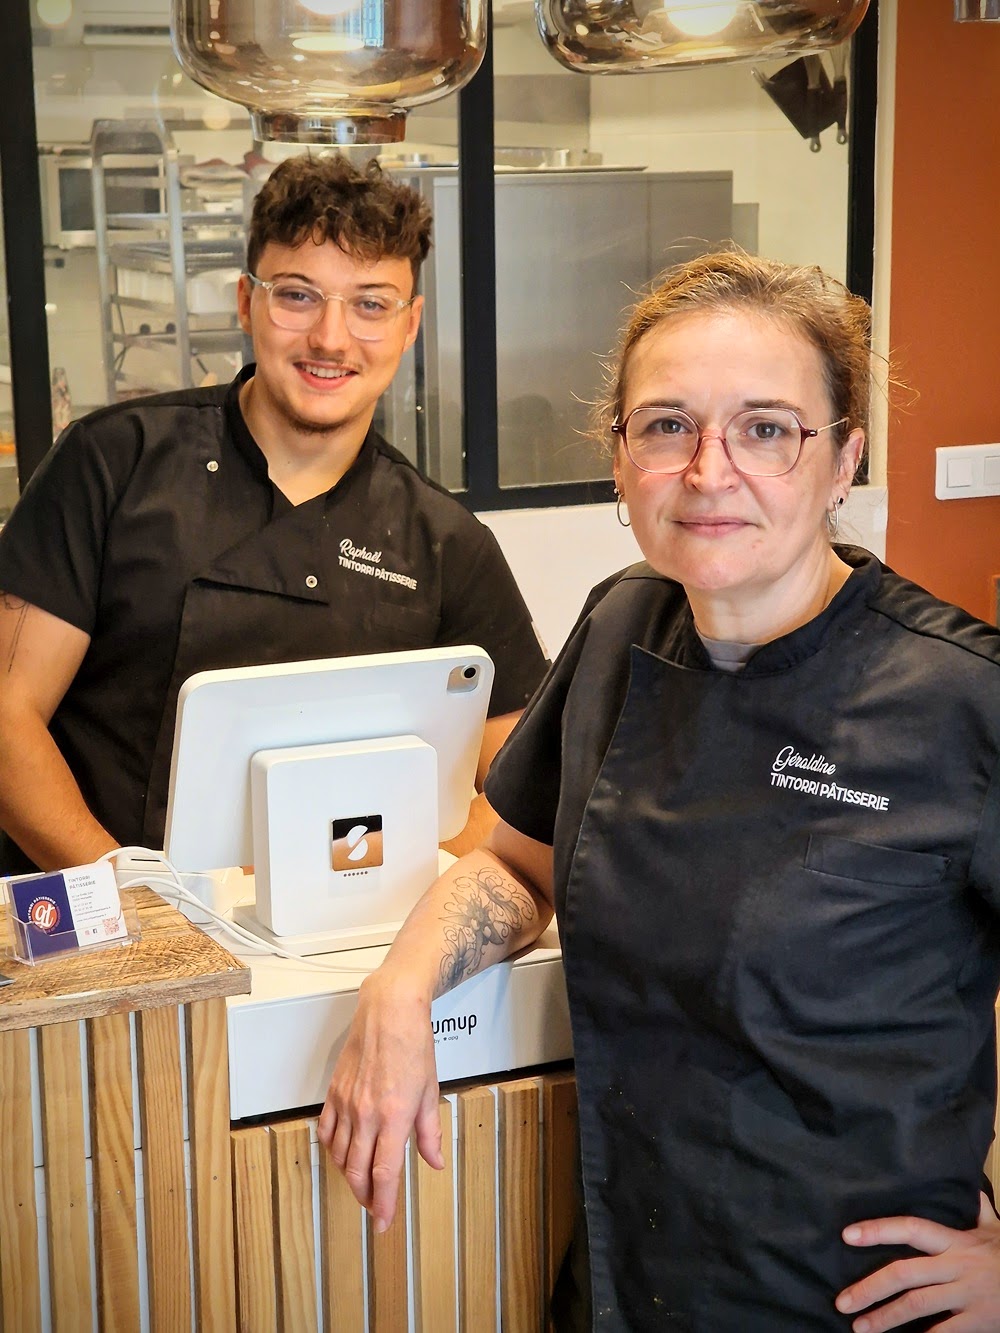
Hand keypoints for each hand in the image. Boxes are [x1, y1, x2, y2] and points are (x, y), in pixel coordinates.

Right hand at [317, 968, 443, 1232]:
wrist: (389, 1010)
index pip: (384, 1172)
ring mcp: (347, 1104)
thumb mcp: (430, 1089)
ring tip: (362, 1183)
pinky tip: (342, 1154)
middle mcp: (367, 1114)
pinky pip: (327, 1132)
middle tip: (376, 1206)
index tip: (384, 1222)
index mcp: (394, 1116)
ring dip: (350, 1176)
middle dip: (366, 1195)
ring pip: (340, 1156)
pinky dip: (333, 1150)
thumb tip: (434, 1160)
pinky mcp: (334, 1092)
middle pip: (357, 1171)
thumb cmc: (413, 1044)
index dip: (384, 1203)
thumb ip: (429, 1131)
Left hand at [835, 1193, 999, 1331]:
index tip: (847, 1235)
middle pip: (904, 1273)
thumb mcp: (998, 1233)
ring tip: (860, 1327)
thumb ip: (981, 1214)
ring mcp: (967, 1294)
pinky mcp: (979, 1320)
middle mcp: (956, 1265)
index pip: (910, 1228)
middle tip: (842, 1301)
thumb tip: (975, 1193)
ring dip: (885, 1318)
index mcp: (956, 1241)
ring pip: (917, 1305)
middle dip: (869, 1287)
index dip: (878, 1230)